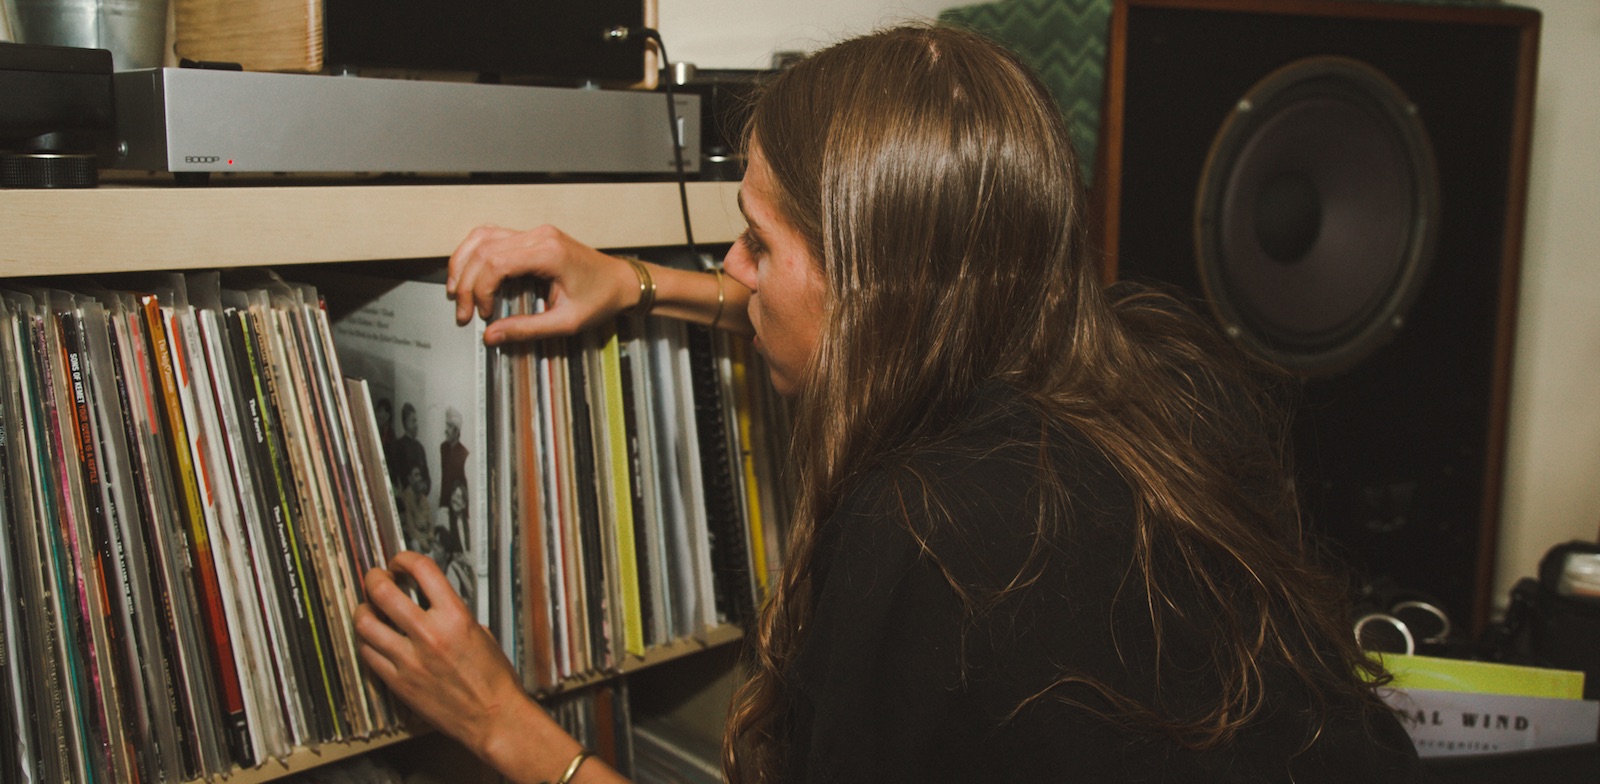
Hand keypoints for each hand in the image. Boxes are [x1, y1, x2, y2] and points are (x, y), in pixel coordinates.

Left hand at [354, 551, 530, 756]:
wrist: (493, 717)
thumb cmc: (493, 679)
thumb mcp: (480, 633)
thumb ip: (452, 614)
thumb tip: (432, 602)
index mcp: (455, 617)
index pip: (421, 570)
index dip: (405, 559)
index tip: (400, 562)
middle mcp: (429, 634)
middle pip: (383, 591)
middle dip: (375, 578)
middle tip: (376, 578)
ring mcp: (409, 659)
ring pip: (365, 623)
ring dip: (363, 610)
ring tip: (368, 608)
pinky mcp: (397, 682)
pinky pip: (367, 653)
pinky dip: (365, 640)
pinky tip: (372, 637)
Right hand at [446, 224, 636, 345]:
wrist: (622, 282)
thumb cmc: (602, 298)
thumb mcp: (566, 322)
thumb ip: (527, 329)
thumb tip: (492, 336)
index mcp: (549, 253)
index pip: (496, 263)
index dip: (481, 290)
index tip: (484, 314)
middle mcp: (539, 236)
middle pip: (484, 250)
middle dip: (467, 282)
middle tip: (464, 312)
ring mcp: (535, 233)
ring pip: (483, 237)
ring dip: (464, 263)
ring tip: (456, 290)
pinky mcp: (533, 237)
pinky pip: (493, 236)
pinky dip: (475, 252)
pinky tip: (468, 271)